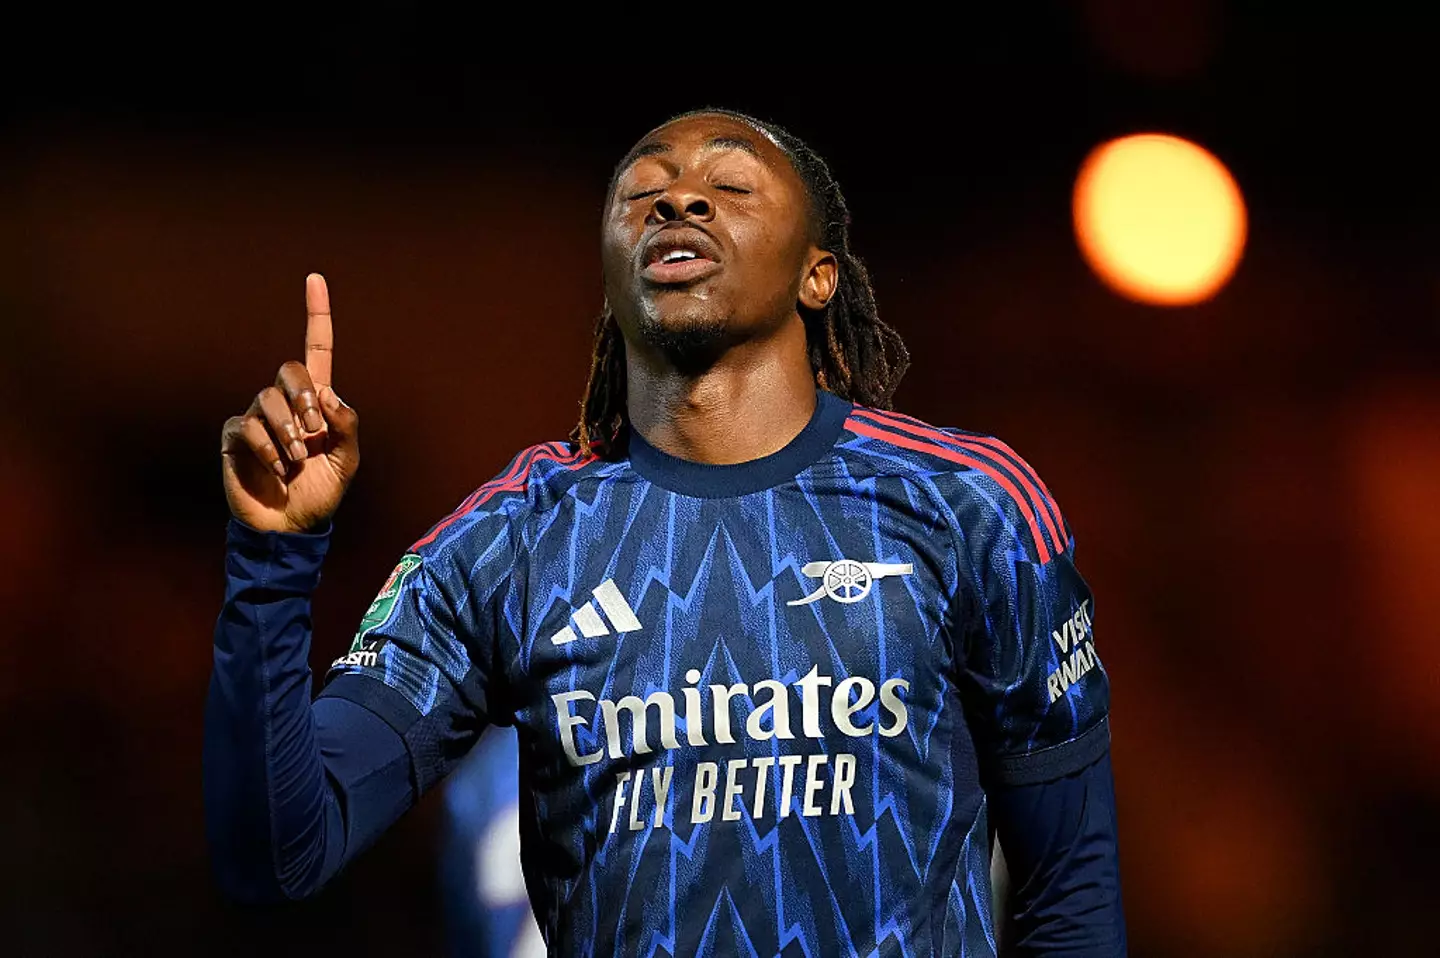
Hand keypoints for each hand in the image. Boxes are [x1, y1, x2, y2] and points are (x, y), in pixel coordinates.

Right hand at [221, 274, 359, 533]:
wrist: (293, 527)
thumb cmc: (321, 493)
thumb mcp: (347, 461)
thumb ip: (346, 425)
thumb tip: (328, 393)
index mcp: (316, 403)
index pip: (316, 350)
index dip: (317, 315)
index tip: (315, 278)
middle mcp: (284, 403)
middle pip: (290, 370)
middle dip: (304, 398)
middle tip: (313, 432)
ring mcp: (257, 417)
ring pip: (268, 400)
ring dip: (287, 432)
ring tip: (296, 461)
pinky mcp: (236, 437)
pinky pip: (247, 426)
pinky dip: (266, 449)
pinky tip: (277, 470)